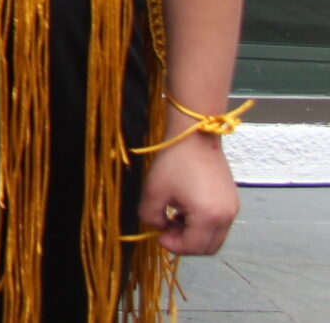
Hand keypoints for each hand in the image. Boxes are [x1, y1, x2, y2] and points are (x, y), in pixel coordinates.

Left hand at [140, 137, 238, 255]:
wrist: (195, 136)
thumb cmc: (174, 161)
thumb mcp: (153, 190)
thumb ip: (151, 216)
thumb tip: (160, 226)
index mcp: (209, 216)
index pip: (194, 247)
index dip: (174, 246)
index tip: (159, 235)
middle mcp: (227, 216)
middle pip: (208, 247)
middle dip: (186, 244)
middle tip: (167, 229)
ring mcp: (232, 208)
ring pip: (215, 237)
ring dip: (194, 234)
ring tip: (175, 216)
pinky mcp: (232, 200)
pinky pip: (219, 224)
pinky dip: (203, 224)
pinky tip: (186, 208)